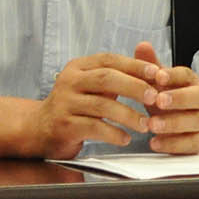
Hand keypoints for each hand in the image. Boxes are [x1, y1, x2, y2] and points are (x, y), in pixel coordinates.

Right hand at [30, 52, 155, 159]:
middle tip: (155, 97)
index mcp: (79, 67)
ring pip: (102, 105)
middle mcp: (69, 81)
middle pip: (107, 78)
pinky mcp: (63, 125)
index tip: (157, 73)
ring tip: (145, 124)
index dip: (135, 65)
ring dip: (128, 115)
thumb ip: (119, 77)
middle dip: (135, 87)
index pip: (110, 60)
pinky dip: (113, 134)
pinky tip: (126, 138)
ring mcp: (64, 103)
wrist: (40, 129)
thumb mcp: (95, 86)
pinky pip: (94, 128)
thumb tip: (156, 72)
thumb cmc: (77, 105)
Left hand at [134, 42, 198, 153]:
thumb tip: (142, 45)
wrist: (195, 118)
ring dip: (173, 123)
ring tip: (152, 125)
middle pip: (196, 97)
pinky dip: (173, 145)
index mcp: (191, 82)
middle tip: (158, 101)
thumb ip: (150, 65)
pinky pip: (191, 144)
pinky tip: (155, 143)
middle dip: (178, 99)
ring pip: (194, 121)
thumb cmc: (172, 98)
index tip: (158, 76)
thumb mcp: (161, 82)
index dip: (173, 76)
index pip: (186, 75)